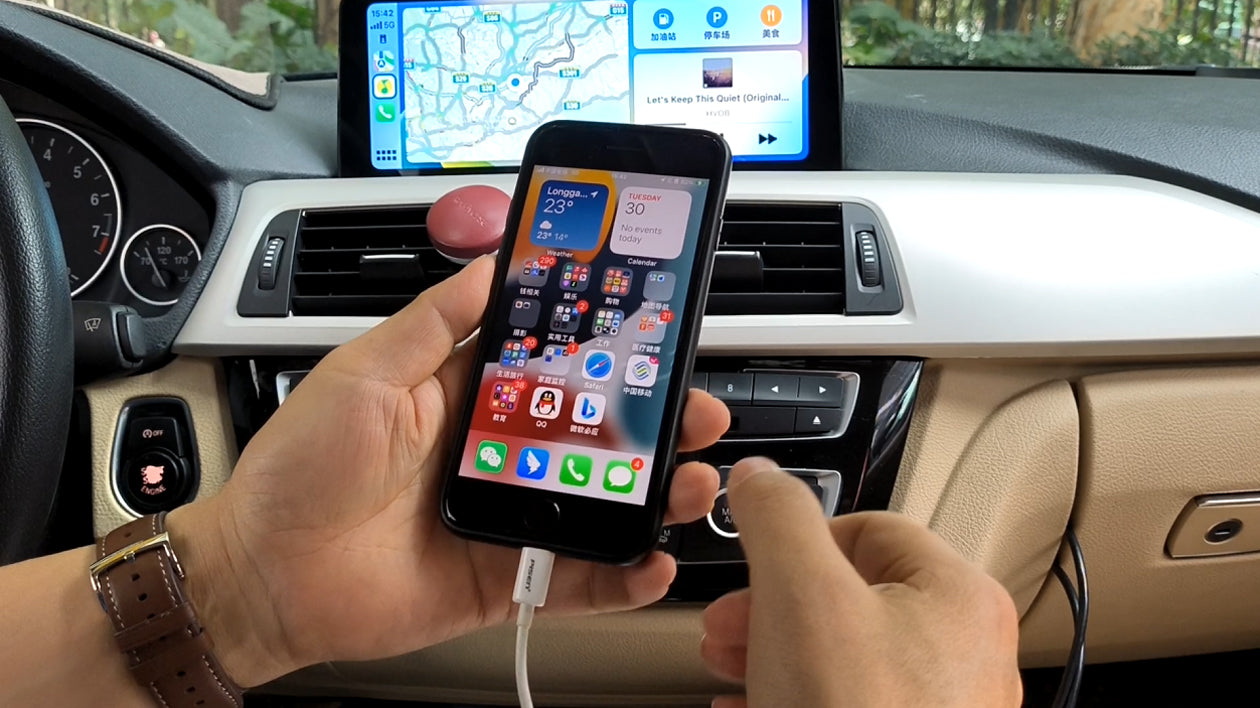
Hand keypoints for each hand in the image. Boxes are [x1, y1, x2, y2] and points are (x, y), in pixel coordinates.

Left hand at [168, 196, 727, 686]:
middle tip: (695, 410)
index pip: (555, 364)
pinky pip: (576, 579)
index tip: (654, 329)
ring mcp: (507, 518)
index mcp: (467, 397)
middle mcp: (498, 454)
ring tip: (693, 478)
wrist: (263, 574)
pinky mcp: (505, 578)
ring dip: (655, 491)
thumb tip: (489, 266)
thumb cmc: (300, 469)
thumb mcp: (364, 374)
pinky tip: (652, 559)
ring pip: (600, 502)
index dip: (606, 349)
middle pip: (595, 433)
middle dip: (653, 420)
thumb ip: (433, 324)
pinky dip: (620, 575)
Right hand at [701, 458, 1020, 707]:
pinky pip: (847, 704)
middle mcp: (964, 655)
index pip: (870, 528)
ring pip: (844, 655)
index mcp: (957, 597)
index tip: (755, 563)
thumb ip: (779, 519)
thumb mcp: (803, 595)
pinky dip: (796, 698)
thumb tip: (761, 476)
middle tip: (731, 626)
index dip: (799, 540)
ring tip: (732, 670)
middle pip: (851, 595)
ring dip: (776, 652)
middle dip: (774, 606)